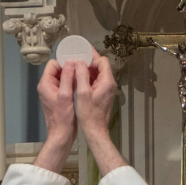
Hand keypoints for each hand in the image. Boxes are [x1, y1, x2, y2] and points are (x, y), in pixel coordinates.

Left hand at [37, 59, 76, 150]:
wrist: (62, 134)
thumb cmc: (62, 118)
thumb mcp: (65, 95)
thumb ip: (67, 77)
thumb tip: (71, 61)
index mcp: (45, 84)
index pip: (53, 64)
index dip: (64, 62)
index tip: (76, 63)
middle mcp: (48, 86)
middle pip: (59, 69)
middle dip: (70, 67)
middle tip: (83, 67)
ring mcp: (54, 92)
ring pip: (64, 77)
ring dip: (73, 74)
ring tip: (84, 73)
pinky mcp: (61, 97)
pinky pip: (67, 85)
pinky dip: (73, 82)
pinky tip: (82, 82)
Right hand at [74, 51, 125, 175]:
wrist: (95, 130)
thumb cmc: (89, 113)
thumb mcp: (82, 92)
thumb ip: (82, 75)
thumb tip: (79, 61)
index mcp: (107, 81)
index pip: (102, 61)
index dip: (92, 57)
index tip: (81, 54)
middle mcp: (110, 84)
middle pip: (101, 66)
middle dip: (89, 62)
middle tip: (76, 58)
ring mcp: (107, 90)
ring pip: (98, 74)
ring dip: (88, 70)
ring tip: (75, 67)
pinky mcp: (104, 95)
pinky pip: (97, 81)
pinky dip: (89, 78)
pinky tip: (79, 79)